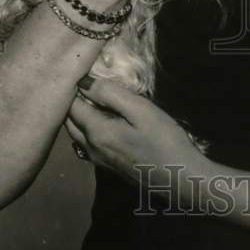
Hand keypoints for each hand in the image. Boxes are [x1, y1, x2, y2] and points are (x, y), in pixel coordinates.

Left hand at [64, 77, 212, 205]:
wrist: (179, 178)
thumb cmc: (163, 140)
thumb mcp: (140, 110)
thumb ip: (110, 94)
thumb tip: (84, 82)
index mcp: (95, 132)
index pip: (71, 105)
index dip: (74, 87)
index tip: (84, 72)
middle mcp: (90, 148)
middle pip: (70, 121)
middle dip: (72, 101)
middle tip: (87, 82)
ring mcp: (98, 160)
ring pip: (77, 133)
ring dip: (79, 115)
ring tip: (93, 97)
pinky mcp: (108, 166)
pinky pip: (87, 143)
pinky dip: (87, 128)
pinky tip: (104, 120)